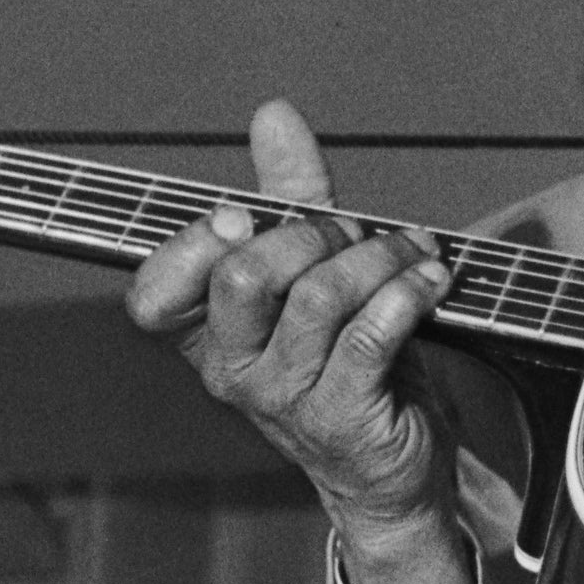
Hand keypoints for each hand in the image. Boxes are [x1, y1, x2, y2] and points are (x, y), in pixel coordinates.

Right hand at [122, 100, 476, 583]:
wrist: (392, 469)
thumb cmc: (346, 362)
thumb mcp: (313, 270)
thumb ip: (290, 194)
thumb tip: (273, 114)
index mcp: (206, 335)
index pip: (152, 294)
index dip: (191, 245)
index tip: (243, 214)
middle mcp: (232, 371)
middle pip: (243, 277)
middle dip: (310, 234)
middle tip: (357, 233)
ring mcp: (285, 400)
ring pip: (316, 298)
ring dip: (376, 258)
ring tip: (413, 252)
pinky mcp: (344, 418)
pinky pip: (370, 336)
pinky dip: (407, 293)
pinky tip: (430, 281)